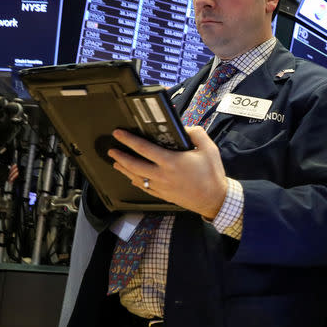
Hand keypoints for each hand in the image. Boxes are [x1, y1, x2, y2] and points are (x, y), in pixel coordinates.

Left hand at [107, 126, 227, 218]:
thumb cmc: (212, 174)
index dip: (129, 140)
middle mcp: (163, 175)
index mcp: (172, 161)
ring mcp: (161, 187)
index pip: (144, 148)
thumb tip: (183, 128)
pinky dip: (135, 182)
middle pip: (134, 165)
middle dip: (120, 156)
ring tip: (116, 163)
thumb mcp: (209, 149)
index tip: (119, 134)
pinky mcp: (163, 195)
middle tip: (112, 150)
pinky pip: (144, 188)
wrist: (215, 199)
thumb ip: (196, 133)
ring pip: (136, 178)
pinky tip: (132, 178)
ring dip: (124, 169)